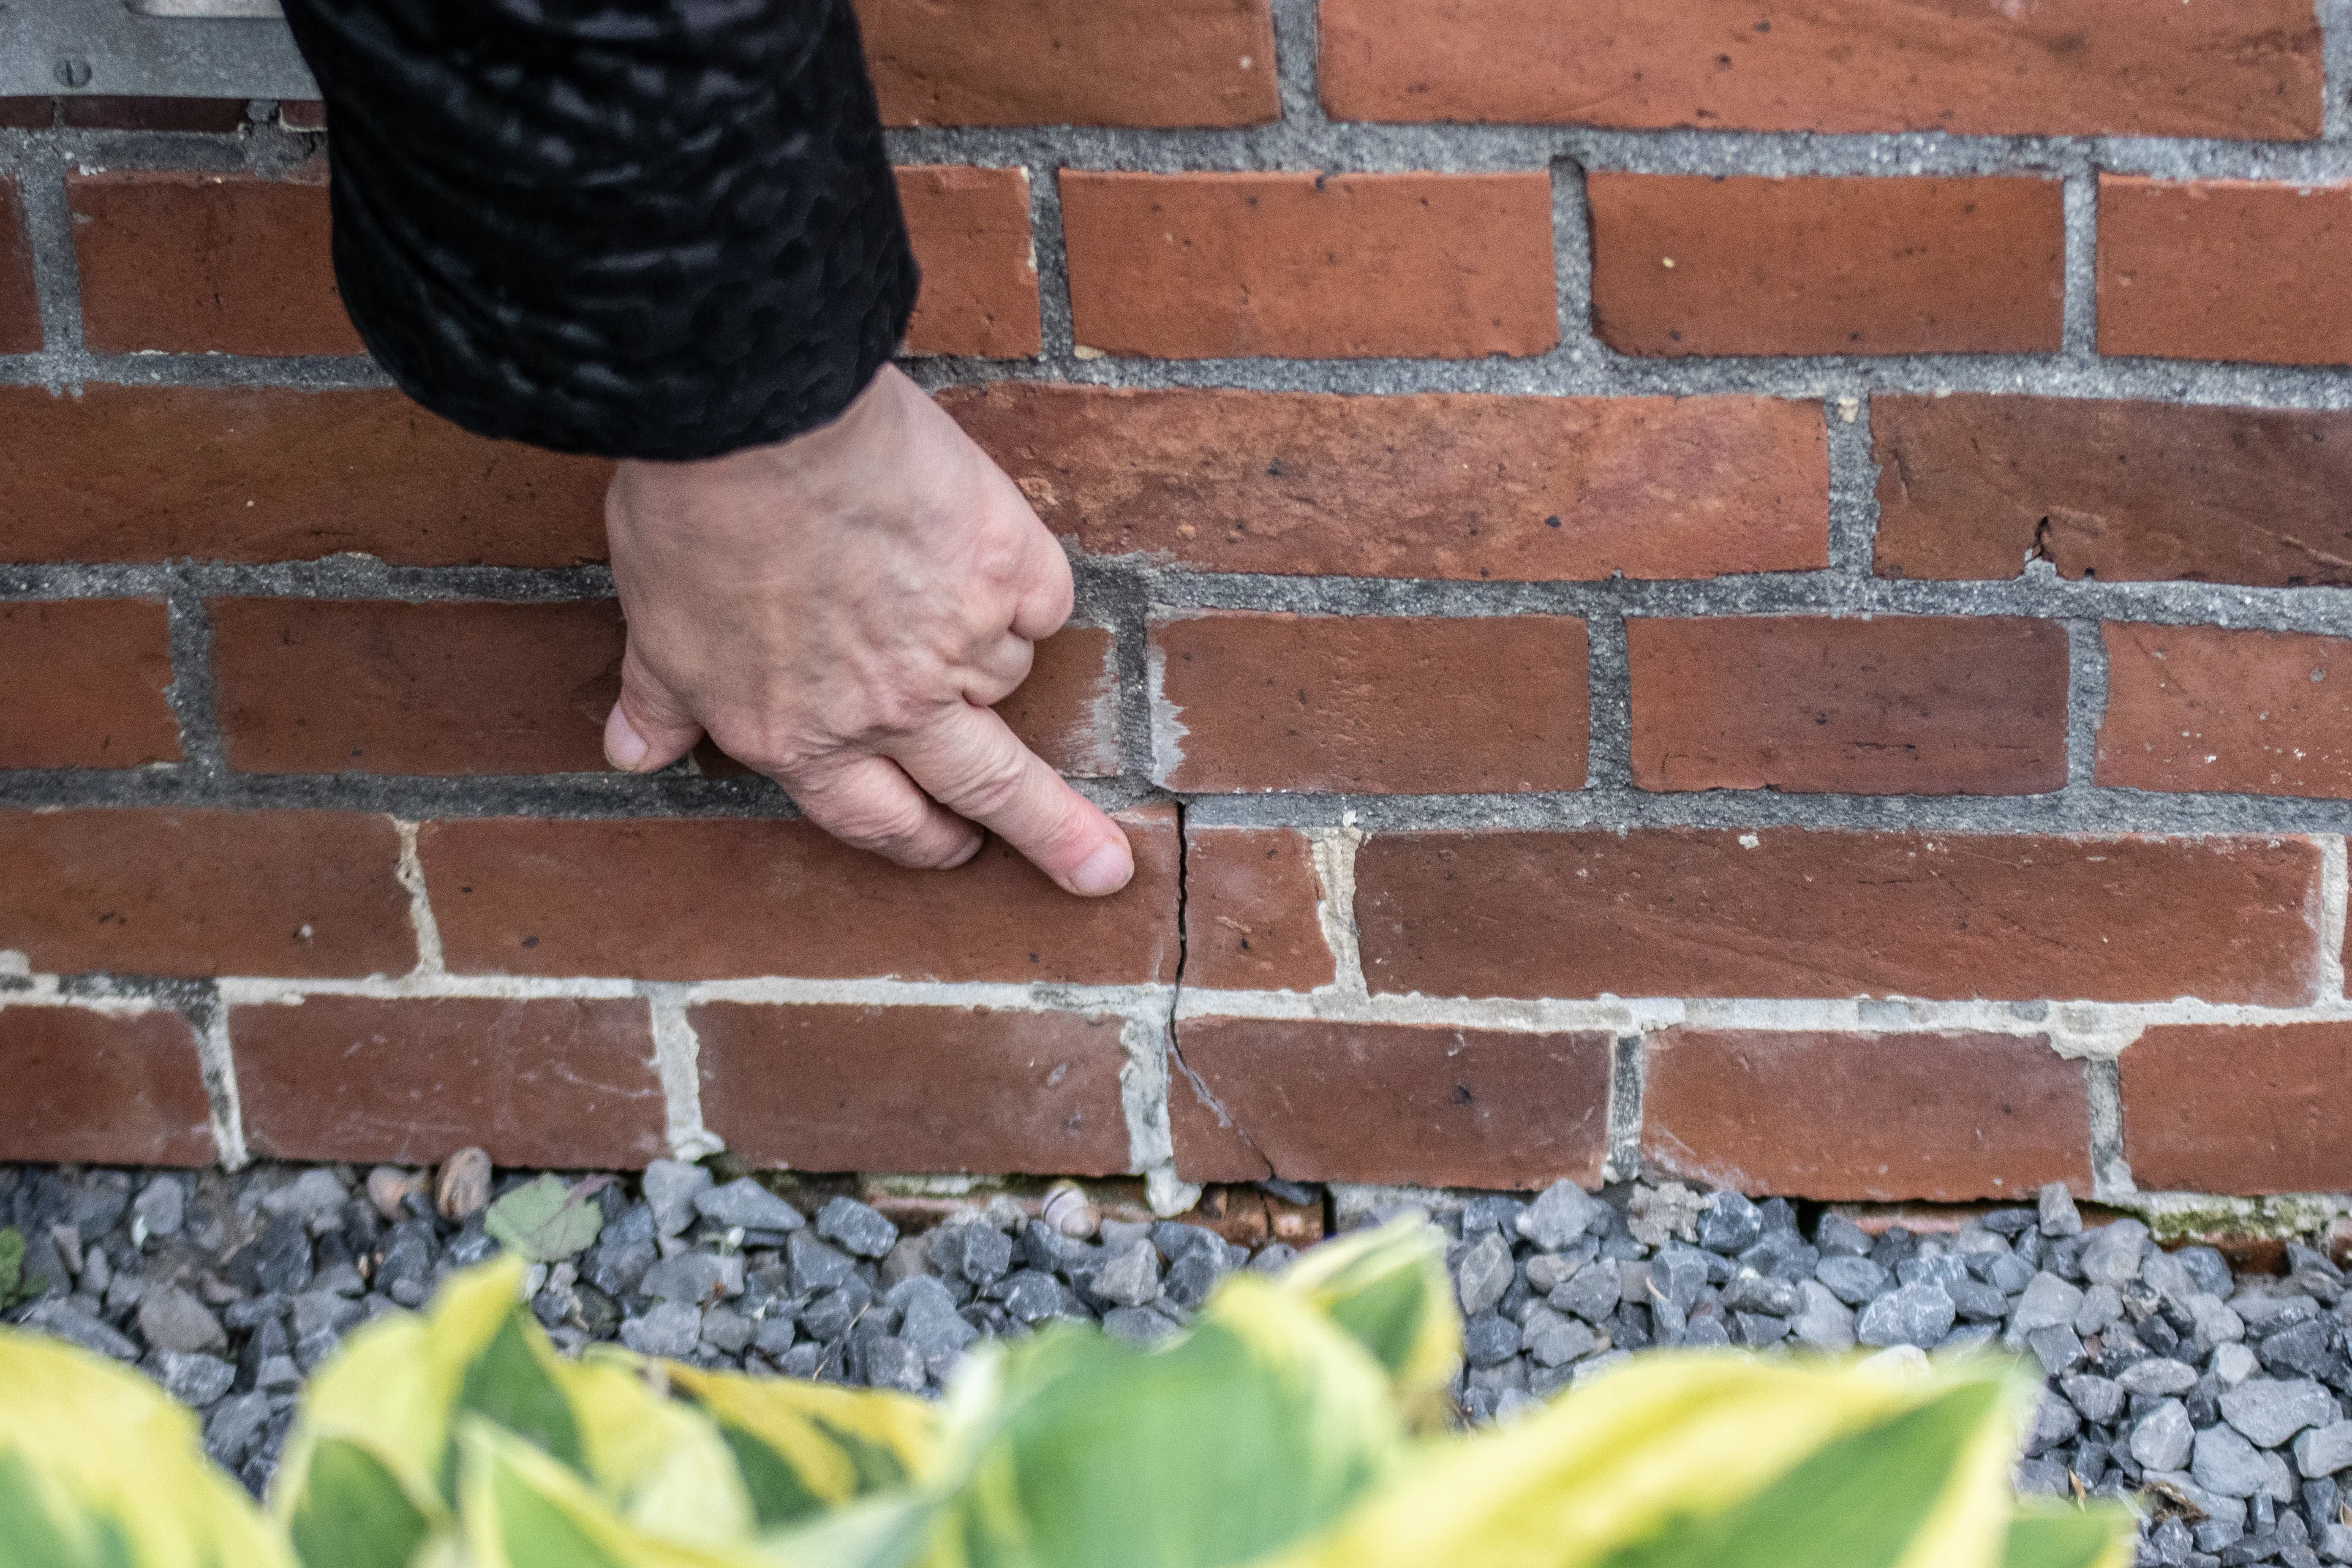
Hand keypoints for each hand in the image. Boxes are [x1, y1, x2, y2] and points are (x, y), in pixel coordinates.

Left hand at [600, 365, 1134, 896]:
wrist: (753, 422)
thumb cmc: (692, 521)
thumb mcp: (657, 629)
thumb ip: (662, 701)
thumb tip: (632, 755)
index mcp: (802, 737)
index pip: (879, 820)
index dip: (920, 840)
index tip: (955, 850)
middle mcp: (890, 709)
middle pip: (991, 789)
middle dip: (1052, 837)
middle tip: (1100, 867)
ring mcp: (959, 641)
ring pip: (1006, 672)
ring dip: (989, 650)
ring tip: (939, 582)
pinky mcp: (1007, 568)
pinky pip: (1042, 599)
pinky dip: (1024, 583)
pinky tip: (984, 547)